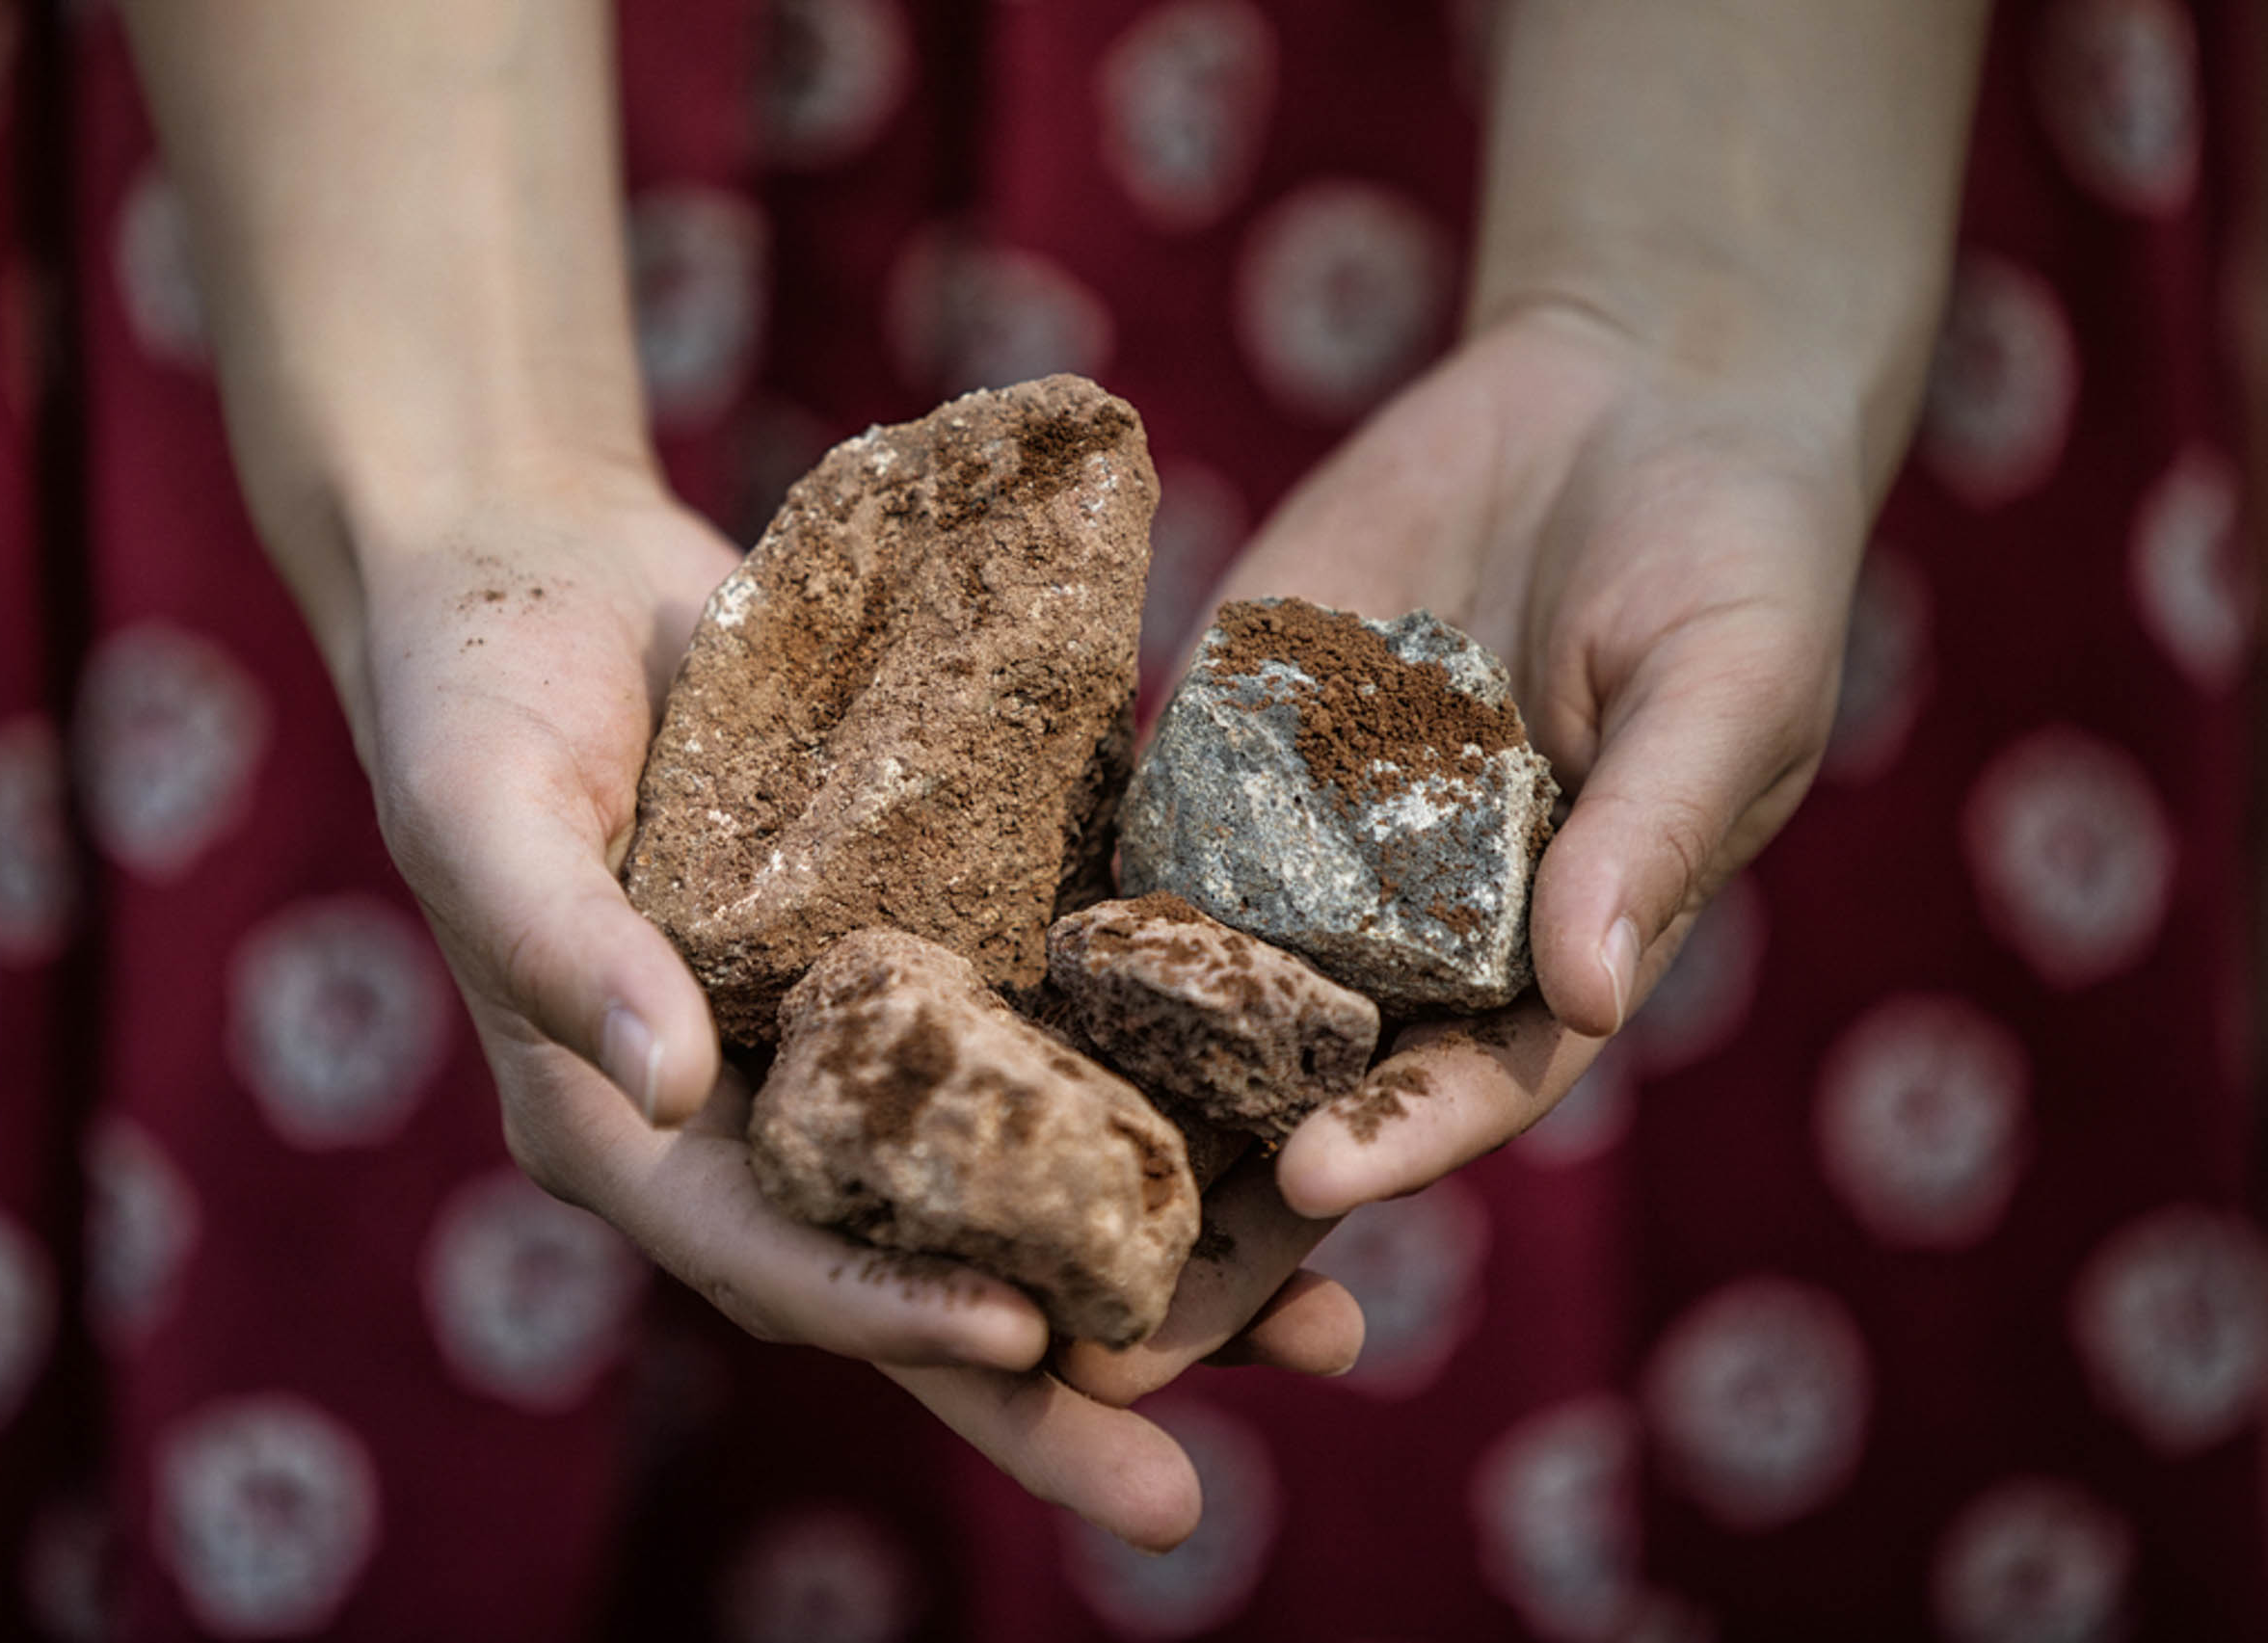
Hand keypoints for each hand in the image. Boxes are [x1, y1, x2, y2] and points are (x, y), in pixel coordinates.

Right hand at [335, 460, 1351, 1549]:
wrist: (546, 576)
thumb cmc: (476, 702)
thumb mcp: (486, 811)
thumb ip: (559, 946)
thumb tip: (675, 1091)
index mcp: (635, 1128)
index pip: (769, 1256)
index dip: (886, 1310)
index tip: (1021, 1344)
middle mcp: (762, 1114)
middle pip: (911, 1274)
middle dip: (1041, 1393)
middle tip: (1176, 1508)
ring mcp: (861, 1038)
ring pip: (1013, 1179)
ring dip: (1151, 1263)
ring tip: (1317, 1339)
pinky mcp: (937, 944)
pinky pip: (1054, 1038)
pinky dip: (1162, 1089)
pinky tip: (1287, 1125)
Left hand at [1058, 301, 1864, 1407]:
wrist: (1629, 401)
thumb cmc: (1735, 562)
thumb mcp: (1729, 685)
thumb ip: (1651, 831)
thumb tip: (1589, 992)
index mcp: (1544, 953)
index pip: (1464, 1081)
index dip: (1394, 1139)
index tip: (1311, 1180)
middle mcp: (1411, 925)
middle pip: (1299, 1085)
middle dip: (1206, 1203)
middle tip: (1094, 1318)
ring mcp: (1308, 834)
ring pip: (1195, 979)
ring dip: (1104, 1080)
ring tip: (993, 1159)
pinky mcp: (1230, 731)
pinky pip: (1144, 818)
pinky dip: (1068, 886)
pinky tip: (969, 949)